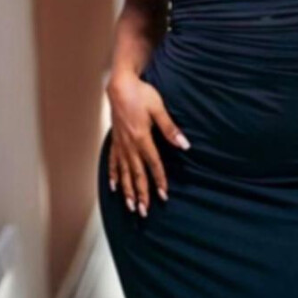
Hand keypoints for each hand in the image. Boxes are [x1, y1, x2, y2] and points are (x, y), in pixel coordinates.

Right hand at [106, 71, 190, 216]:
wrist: (120, 85)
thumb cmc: (140, 94)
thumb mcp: (158, 108)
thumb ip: (170, 128)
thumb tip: (184, 144)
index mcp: (142, 138)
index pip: (153, 164)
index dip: (159, 180)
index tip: (163, 195)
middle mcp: (130, 144)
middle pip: (137, 173)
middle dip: (141, 193)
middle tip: (143, 212)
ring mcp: (120, 143)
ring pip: (124, 171)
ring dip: (127, 190)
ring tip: (129, 206)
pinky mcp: (115, 139)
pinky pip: (113, 161)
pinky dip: (114, 174)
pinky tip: (114, 186)